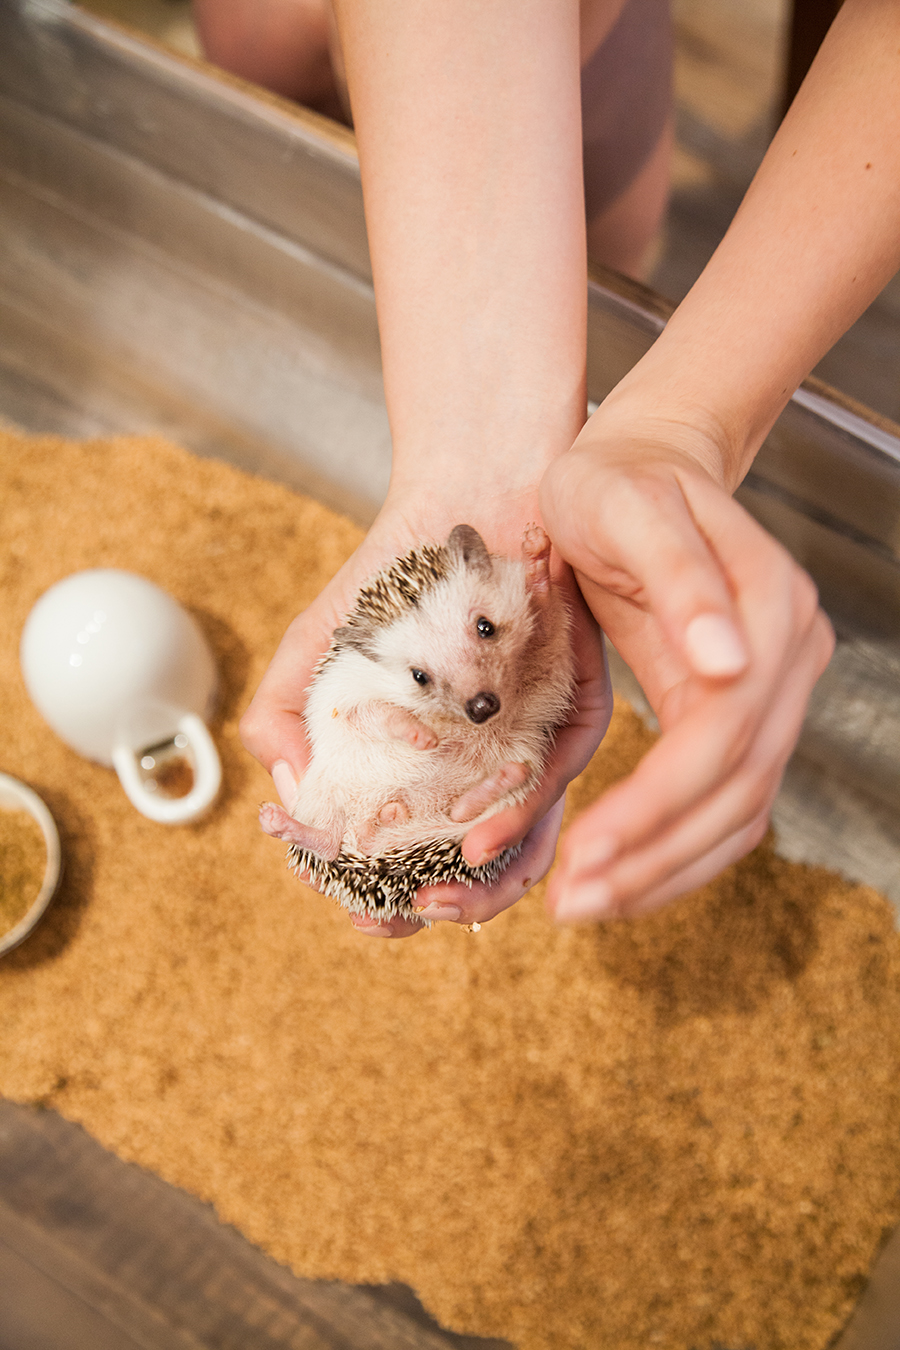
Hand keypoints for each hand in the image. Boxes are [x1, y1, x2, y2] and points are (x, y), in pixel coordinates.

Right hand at [239, 486, 610, 937]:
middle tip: (401, 917)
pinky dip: (518, 818)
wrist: (461, 495)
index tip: (362, 912)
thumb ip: (282, 715)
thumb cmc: (391, 574)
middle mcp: (484, 766)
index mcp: (428, 768)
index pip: (417, 857)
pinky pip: (558, 780)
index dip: (387, 897)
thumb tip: (290, 795)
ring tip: (433, 899)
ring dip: (483, 886)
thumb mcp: (316, 646)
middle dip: (440, 908)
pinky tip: (475, 839)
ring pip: (529, 843)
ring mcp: (532, 744)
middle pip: (479, 868)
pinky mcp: (577, 709)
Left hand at [539, 428, 834, 921]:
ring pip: (739, 811)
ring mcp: (773, 690)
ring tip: (587, 904)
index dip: (655, 803)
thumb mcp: (628, 508)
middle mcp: (787, 658)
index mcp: (768, 608)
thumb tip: (732, 664)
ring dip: (665, 870)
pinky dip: (675, 850)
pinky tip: (622, 875)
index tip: (584, 850)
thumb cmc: (619, 479)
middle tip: (573, 904)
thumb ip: (681, 578)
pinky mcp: (739, 712)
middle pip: (737, 789)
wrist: (641, 463)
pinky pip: (724, 801)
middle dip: (654, 857)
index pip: (721, 734)